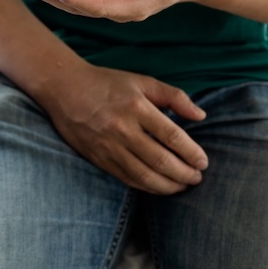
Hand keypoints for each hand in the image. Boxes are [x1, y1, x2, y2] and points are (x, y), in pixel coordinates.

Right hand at [34, 63, 207, 194]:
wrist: (64, 88)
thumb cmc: (106, 83)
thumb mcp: (142, 81)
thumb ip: (174, 97)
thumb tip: (201, 116)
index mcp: (137, 107)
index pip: (173, 137)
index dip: (192, 153)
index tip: (203, 162)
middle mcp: (122, 129)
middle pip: (161, 161)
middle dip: (185, 174)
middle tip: (197, 178)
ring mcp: (108, 146)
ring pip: (144, 176)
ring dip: (168, 186)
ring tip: (182, 186)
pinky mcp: (97, 157)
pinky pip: (126, 178)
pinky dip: (146, 187)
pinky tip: (159, 187)